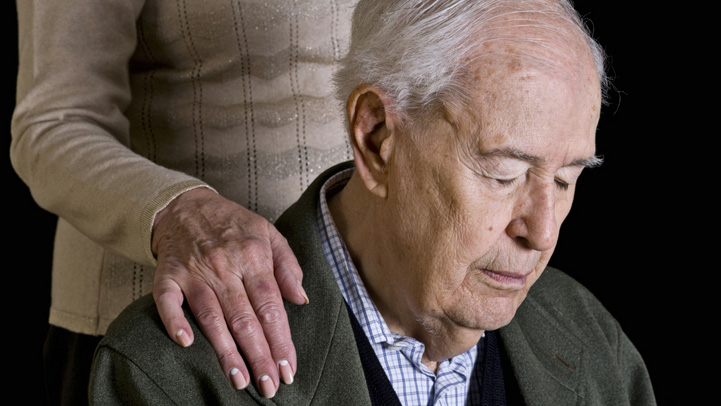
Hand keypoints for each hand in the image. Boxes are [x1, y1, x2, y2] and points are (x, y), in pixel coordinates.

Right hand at [151, 187, 307, 397]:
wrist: (184, 204)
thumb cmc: (231, 222)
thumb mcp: (268, 232)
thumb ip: (287, 265)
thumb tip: (301, 298)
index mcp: (253, 257)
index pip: (271, 306)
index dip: (281, 340)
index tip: (289, 368)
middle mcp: (224, 267)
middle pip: (245, 318)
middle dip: (259, 355)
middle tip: (269, 385)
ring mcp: (194, 273)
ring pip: (212, 317)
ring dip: (226, 351)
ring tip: (240, 379)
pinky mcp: (167, 276)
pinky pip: (167, 302)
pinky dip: (174, 322)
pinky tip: (185, 344)